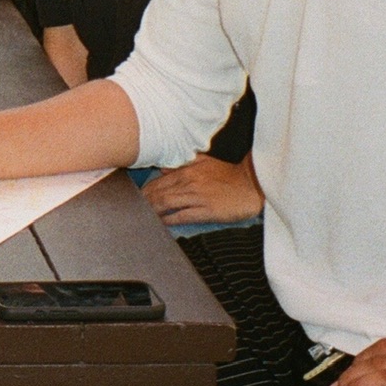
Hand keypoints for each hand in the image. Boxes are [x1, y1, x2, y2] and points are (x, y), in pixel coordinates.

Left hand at [143, 152, 263, 227]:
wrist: (252, 184)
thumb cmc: (229, 174)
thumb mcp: (205, 161)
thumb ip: (184, 162)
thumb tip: (164, 166)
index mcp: (188, 169)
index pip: (159, 180)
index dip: (146, 189)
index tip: (137, 196)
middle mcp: (189, 182)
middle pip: (159, 192)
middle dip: (145, 201)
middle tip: (134, 209)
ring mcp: (198, 196)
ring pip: (167, 203)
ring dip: (153, 210)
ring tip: (143, 216)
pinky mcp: (207, 210)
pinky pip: (183, 215)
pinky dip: (169, 219)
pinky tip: (161, 223)